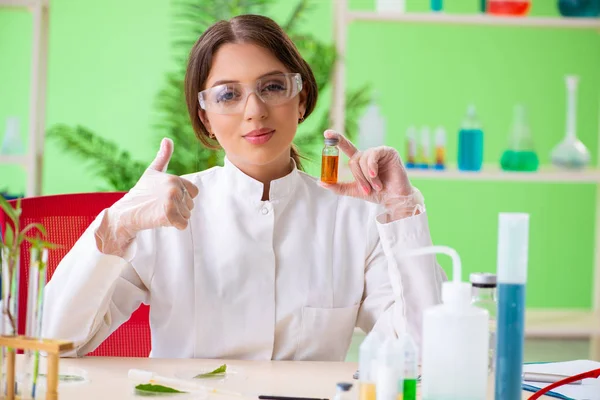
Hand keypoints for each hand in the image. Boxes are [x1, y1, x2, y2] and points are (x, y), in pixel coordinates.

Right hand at [95, 138, 199, 255]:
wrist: (125, 212)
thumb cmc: (141, 192)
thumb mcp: (152, 172)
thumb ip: (163, 157)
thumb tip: (167, 139)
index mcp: (174, 178)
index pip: (194, 192)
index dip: (182, 198)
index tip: (165, 197)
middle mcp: (174, 188)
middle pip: (191, 205)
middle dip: (179, 209)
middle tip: (160, 206)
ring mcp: (172, 201)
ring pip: (187, 215)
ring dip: (176, 218)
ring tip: (159, 212)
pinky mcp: (169, 215)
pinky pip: (183, 225)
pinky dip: (174, 226)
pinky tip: (161, 219)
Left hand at [319, 130, 421, 219]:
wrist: (393, 199)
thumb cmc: (376, 194)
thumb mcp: (354, 190)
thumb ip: (338, 186)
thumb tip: (320, 182)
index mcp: (359, 161)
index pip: (346, 147)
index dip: (337, 139)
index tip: (326, 133)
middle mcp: (367, 155)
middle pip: (353, 160)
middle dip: (358, 177)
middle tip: (367, 190)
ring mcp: (378, 152)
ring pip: (362, 159)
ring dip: (367, 176)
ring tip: (377, 186)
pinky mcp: (388, 151)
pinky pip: (373, 155)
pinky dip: (371, 167)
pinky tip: (375, 175)